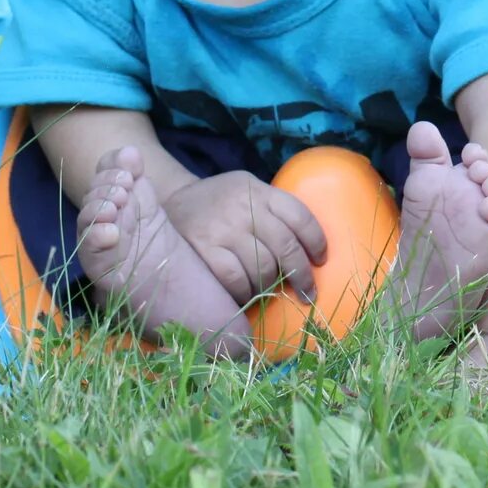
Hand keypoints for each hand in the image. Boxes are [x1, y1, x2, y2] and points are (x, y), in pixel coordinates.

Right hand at [161, 171, 329, 305]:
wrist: (167, 203)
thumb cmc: (217, 205)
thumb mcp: (245, 192)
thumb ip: (271, 211)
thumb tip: (307, 249)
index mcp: (258, 191)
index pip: (299, 215)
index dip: (316, 241)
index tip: (321, 261)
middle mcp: (243, 207)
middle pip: (286, 245)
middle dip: (302, 274)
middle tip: (308, 293)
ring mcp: (222, 229)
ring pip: (263, 267)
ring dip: (271, 286)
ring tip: (270, 292)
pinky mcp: (203, 250)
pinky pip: (235, 280)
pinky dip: (245, 293)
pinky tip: (245, 296)